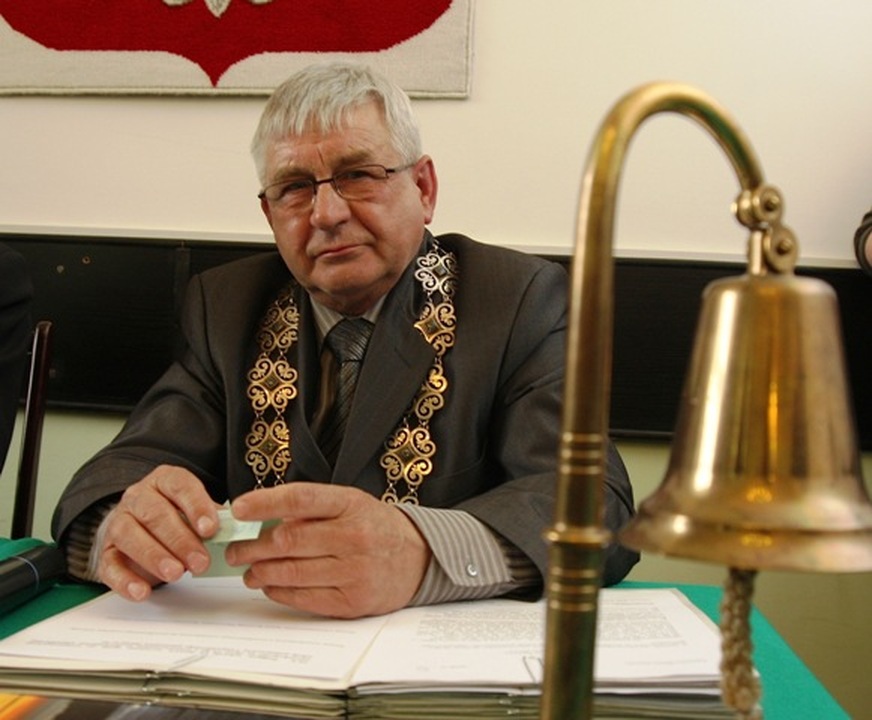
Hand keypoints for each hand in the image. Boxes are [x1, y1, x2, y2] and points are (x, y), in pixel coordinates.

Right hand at [98, 465, 219, 601]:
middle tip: (200, 562)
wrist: (136, 526)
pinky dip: (125, 580)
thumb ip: (212, 518)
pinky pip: (110, 564)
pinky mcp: (106, 551)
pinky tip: (142, 591)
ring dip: (154, 556)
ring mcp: (118, 522)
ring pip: (130, 535)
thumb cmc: (174, 517)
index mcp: (164, 481)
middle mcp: (138, 497)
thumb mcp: (195, 511)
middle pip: (156, 514)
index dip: (196, 506)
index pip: (180, 486)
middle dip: (180, 540)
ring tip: (176, 574)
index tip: (211, 529)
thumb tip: (234, 531)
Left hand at [225, 483, 431, 617]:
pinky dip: (279, 592)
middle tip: (235, 549)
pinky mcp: (353, 601)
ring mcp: (355, 570)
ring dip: (260, 572)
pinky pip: (304, 598)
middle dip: (252, 547)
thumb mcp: (350, 504)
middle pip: (288, 540)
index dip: (265, 503)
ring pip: (291, 572)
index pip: (300, 499)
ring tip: (248, 571)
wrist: (419, 558)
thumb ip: (312, 509)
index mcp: (351, 504)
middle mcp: (354, 536)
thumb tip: (261, 520)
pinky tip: (270, 585)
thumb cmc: (375, 527)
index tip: (238, 508)